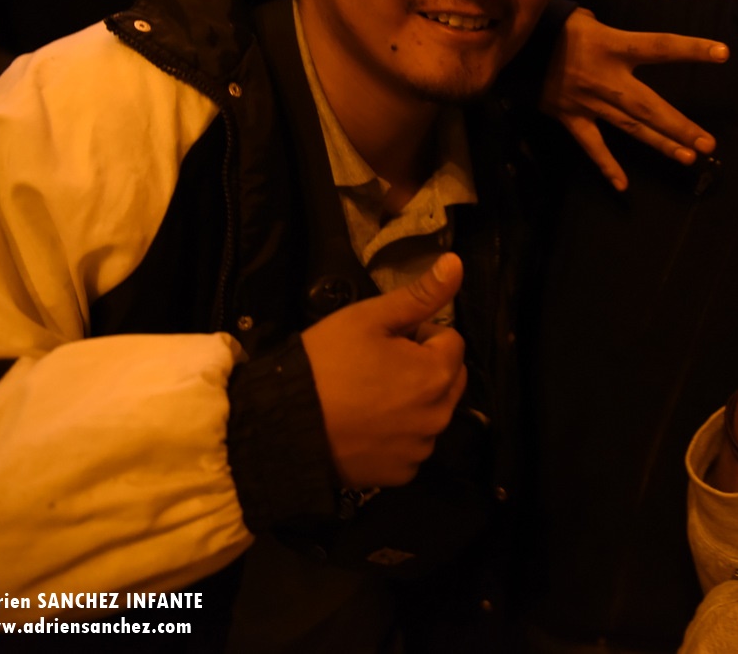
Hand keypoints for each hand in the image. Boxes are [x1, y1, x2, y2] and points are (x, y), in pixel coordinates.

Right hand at [303, 253, 468, 488]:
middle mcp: (440, 416)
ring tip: (368, 397)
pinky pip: (412, 446)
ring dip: (414, 402)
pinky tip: (366, 427)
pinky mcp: (400, 474)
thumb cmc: (326, 362)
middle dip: (423, 368)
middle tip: (377, 367)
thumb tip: (456, 263)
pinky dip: (398, 436)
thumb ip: (419, 295)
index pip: (450, 340)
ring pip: (431, 413)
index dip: (419, 334)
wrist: (281, 424)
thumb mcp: (369, 318)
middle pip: (448, 378)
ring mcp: (420, 449)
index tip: (385, 341)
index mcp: (437, 374)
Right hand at [542, 8, 728, 190]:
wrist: (511, 45)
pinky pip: (592, 146)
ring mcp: (589, 102)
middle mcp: (606, 79)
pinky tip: (624, 185)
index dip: (691, 49)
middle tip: (709, 145)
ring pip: (631, 128)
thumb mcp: (587, 17)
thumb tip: (628, 40)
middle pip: (650, 106)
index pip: (660, 46)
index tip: (723, 53)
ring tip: (689, 158)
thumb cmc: (554, 24)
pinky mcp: (570, 117)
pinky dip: (607, 166)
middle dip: (680, 126)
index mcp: (613, 46)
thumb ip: (613, 31)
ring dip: (661, 144)